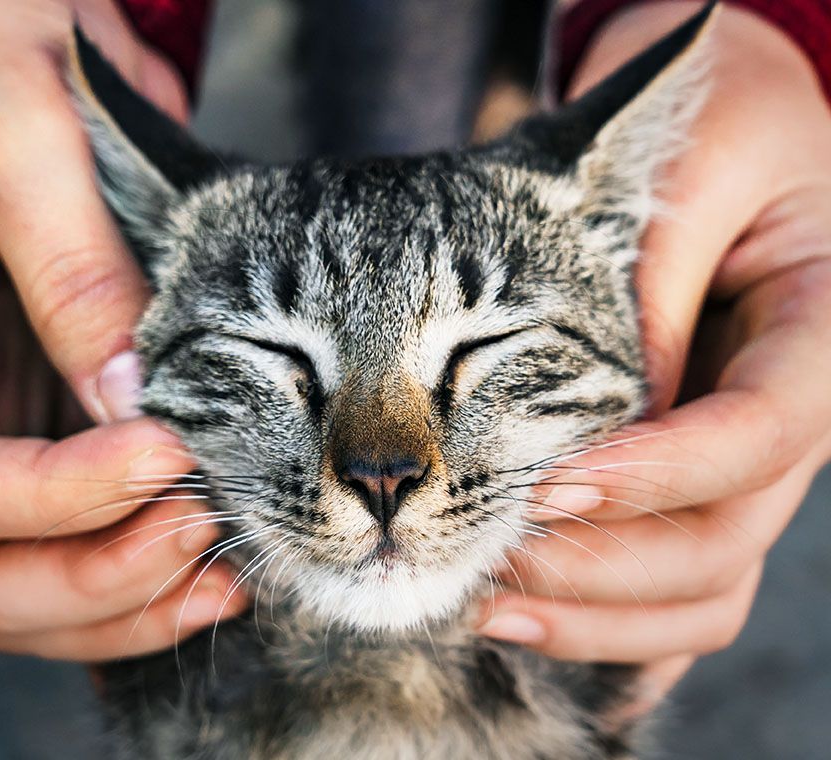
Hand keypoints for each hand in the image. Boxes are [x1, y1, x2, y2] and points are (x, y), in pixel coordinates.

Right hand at [0, 0, 244, 659]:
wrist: (28, 51)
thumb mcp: (20, 133)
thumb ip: (68, 263)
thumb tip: (131, 399)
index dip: (61, 497)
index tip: (172, 454)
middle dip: (97, 577)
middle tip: (205, 534)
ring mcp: (10, 430)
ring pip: (37, 581)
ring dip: (131, 600)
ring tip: (229, 568)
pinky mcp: (69, 430)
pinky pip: (94, 540)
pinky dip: (154, 573)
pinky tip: (225, 558)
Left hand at [480, 1, 830, 709]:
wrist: (723, 139)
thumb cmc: (715, 129)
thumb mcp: (690, 168)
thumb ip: (652, 284)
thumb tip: (597, 418)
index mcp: (817, 333)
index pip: (762, 433)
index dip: (659, 472)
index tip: (547, 480)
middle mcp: (786, 418)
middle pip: (724, 540)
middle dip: (604, 564)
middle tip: (487, 551)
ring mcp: (739, 464)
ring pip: (701, 587)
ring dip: (595, 616)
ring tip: (480, 605)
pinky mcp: (691, 482)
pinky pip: (675, 586)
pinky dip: (612, 628)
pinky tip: (534, 633)